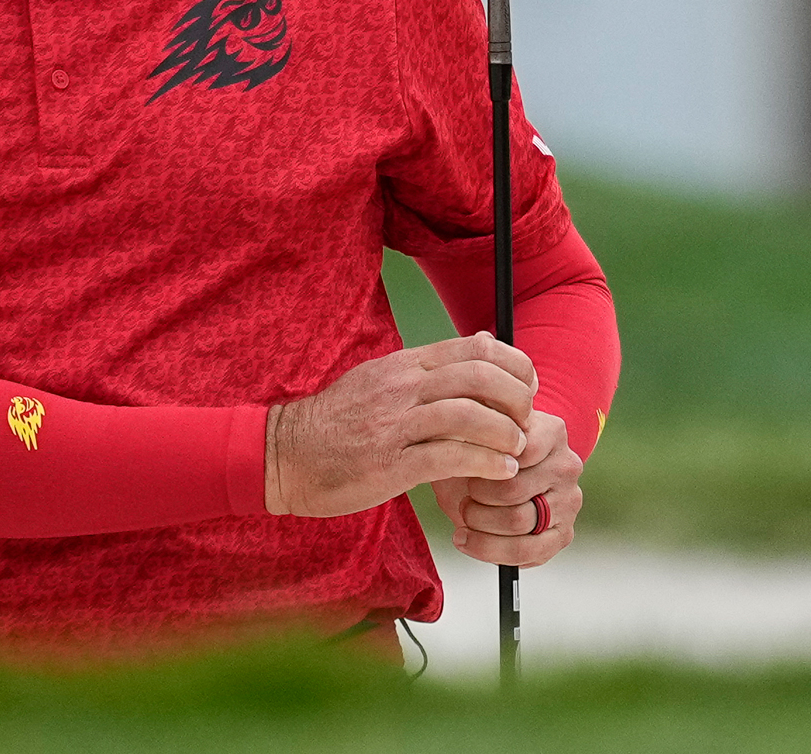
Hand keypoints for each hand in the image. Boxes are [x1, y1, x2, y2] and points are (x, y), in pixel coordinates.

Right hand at [266, 333, 534, 517]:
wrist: (284, 454)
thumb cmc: (338, 422)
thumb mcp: (382, 378)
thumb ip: (433, 364)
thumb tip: (483, 339)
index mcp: (403, 364)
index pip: (474, 348)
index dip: (513, 365)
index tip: (526, 388)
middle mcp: (401, 387)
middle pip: (479, 376)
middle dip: (516, 398)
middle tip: (526, 420)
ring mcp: (394, 424)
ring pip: (467, 414)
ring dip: (504, 432)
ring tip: (516, 448)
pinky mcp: (388, 463)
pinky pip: (448, 457)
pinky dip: (483, 463)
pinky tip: (498, 471)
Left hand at [435, 408, 582, 566]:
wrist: (495, 472)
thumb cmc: (480, 449)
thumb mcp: (473, 428)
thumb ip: (470, 424)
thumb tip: (459, 427)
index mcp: (551, 432)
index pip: (514, 448)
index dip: (479, 461)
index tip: (462, 464)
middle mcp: (566, 466)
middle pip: (512, 489)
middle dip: (475, 498)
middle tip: (463, 495)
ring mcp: (568, 502)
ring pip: (517, 522)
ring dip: (479, 523)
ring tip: (465, 515)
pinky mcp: (562, 535)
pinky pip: (526, 552)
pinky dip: (488, 550)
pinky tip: (466, 539)